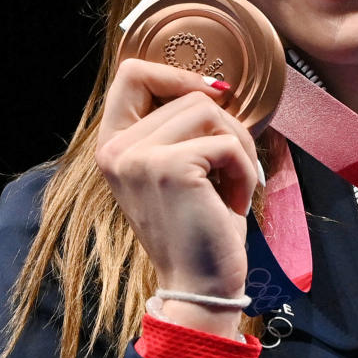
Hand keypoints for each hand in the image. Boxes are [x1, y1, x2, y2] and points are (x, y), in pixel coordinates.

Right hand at [96, 59, 260, 334]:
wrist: (200, 284)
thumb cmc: (199, 226)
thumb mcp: (179, 168)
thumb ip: (178, 127)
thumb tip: (212, 85)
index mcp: (114, 144)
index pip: (132, 73)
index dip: (177, 74)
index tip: (213, 94)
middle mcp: (116, 148)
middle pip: (189, 94)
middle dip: (227, 125)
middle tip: (233, 167)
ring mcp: (139, 158)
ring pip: (209, 111)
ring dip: (238, 147)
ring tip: (232, 185)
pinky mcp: (170, 169)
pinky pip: (226, 142)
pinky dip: (243, 169)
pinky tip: (233, 201)